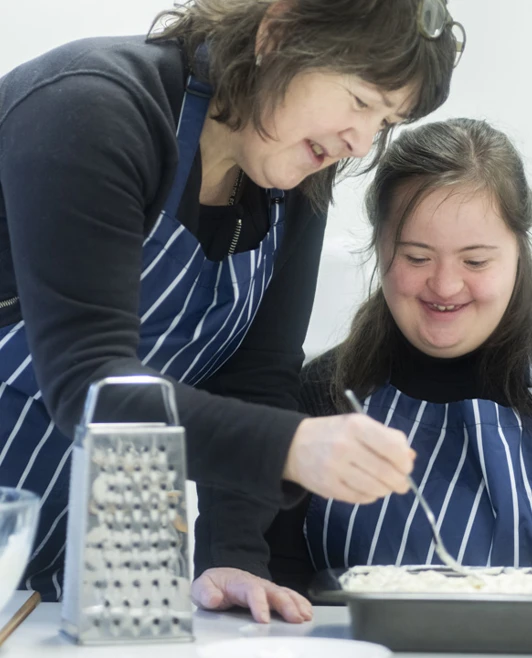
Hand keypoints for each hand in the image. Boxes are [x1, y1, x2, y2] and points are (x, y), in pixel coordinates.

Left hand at [191, 567, 312, 623]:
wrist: (221, 578)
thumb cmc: (214, 585)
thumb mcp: (202, 586)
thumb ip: (205, 592)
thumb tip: (213, 599)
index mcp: (239, 582)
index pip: (252, 590)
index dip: (259, 604)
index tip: (264, 620)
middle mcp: (256, 584)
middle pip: (274, 591)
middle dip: (286, 604)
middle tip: (295, 619)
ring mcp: (266, 589)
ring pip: (284, 593)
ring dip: (296, 604)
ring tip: (305, 616)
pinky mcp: (272, 596)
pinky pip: (289, 596)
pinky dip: (300, 602)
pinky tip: (307, 612)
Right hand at [284, 414, 414, 503]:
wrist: (294, 446)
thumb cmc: (333, 433)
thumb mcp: (358, 425)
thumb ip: (386, 437)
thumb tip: (410, 457)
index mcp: (356, 425)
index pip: (393, 448)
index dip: (405, 462)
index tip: (406, 466)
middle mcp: (345, 446)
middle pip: (386, 472)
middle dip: (400, 481)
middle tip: (401, 483)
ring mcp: (335, 468)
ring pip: (375, 488)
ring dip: (385, 490)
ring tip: (383, 485)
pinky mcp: (328, 487)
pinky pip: (360, 498)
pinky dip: (369, 496)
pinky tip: (366, 488)